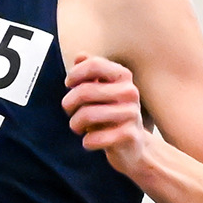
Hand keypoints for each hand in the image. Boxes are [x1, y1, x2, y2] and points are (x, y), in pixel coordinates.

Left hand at [63, 55, 150, 174]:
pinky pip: (94, 138)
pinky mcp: (129, 135)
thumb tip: (81, 55)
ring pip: (87, 115)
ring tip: (77, 127)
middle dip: (68, 104)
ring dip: (75, 124)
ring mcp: (132, 113)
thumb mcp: (101, 91)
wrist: (134, 146)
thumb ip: (90, 73)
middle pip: (84, 91)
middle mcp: (130, 92)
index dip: (74, 74)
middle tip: (69, 112)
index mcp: (122, 76)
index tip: (69, 84)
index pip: (94, 65)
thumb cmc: (111, 115)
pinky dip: (87, 141)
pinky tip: (90, 141)